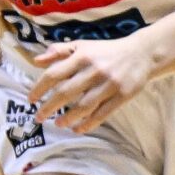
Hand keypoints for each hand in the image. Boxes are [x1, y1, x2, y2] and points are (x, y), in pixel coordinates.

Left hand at [31, 33, 159, 131]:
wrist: (143, 53)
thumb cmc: (106, 51)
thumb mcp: (82, 45)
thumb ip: (59, 51)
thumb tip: (35, 61)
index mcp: (82, 56)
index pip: (54, 74)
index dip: (40, 88)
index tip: (31, 99)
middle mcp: (94, 70)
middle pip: (66, 92)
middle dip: (49, 107)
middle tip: (38, 117)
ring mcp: (110, 84)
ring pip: (84, 105)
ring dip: (68, 118)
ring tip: (58, 124)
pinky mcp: (123, 95)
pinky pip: (103, 113)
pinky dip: (89, 123)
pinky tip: (78, 129)